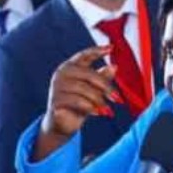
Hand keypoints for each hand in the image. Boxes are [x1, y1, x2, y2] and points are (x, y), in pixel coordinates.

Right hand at [33, 46, 119, 160]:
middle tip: (117, 98)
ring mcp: (56, 87)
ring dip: (99, 101)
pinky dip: (90, 107)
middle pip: (88, 74)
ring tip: (107, 110)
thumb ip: (101, 78)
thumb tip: (114, 67)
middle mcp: (61, 73)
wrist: (62, 124)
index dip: (97, 51)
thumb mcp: (92, 91)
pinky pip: (77, 101)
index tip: (112, 48)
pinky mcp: (55, 100)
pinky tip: (98, 113)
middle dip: (105, 86)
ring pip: (84, 89)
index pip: (84, 55)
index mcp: (69, 67)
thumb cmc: (78, 105)